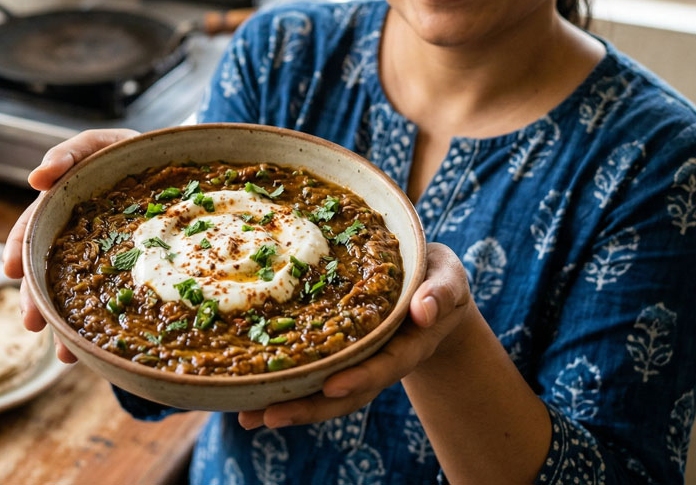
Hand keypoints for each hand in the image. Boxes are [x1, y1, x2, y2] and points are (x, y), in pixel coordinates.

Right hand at [3, 128, 138, 362]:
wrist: (183, 165)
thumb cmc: (136, 151)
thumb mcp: (102, 144)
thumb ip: (69, 154)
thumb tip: (35, 179)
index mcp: (64, 206)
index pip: (33, 227)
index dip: (19, 248)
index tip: (10, 271)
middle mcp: (76, 234)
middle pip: (50, 269)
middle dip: (37, 298)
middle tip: (32, 322)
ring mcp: (101, 255)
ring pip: (74, 292)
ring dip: (65, 323)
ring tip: (63, 353)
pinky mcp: (126, 272)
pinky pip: (108, 302)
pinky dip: (95, 327)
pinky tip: (88, 352)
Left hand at [238, 242, 473, 428]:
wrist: (429, 290)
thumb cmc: (436, 277)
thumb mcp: (448, 277)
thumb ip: (442, 291)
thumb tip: (424, 310)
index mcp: (409, 343)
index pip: (386, 365)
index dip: (360, 377)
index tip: (332, 386)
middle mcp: (380, 360)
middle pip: (347, 392)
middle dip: (310, 407)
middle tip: (270, 416)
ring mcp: (358, 361)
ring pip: (324, 392)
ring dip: (289, 407)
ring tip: (247, 418)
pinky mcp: (337, 355)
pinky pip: (311, 375)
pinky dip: (282, 389)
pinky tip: (247, 399)